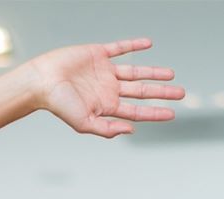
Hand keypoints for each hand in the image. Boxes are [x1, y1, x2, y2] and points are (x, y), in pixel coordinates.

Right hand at [26, 39, 181, 138]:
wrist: (42, 81)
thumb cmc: (59, 105)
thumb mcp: (84, 123)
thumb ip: (107, 129)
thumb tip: (131, 130)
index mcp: (107, 106)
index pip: (138, 111)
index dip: (156, 112)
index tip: (173, 113)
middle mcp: (109, 89)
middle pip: (142, 91)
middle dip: (162, 92)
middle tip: (181, 93)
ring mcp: (105, 71)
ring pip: (135, 72)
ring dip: (153, 72)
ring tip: (171, 74)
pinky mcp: (98, 54)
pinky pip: (120, 48)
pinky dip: (134, 46)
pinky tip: (148, 44)